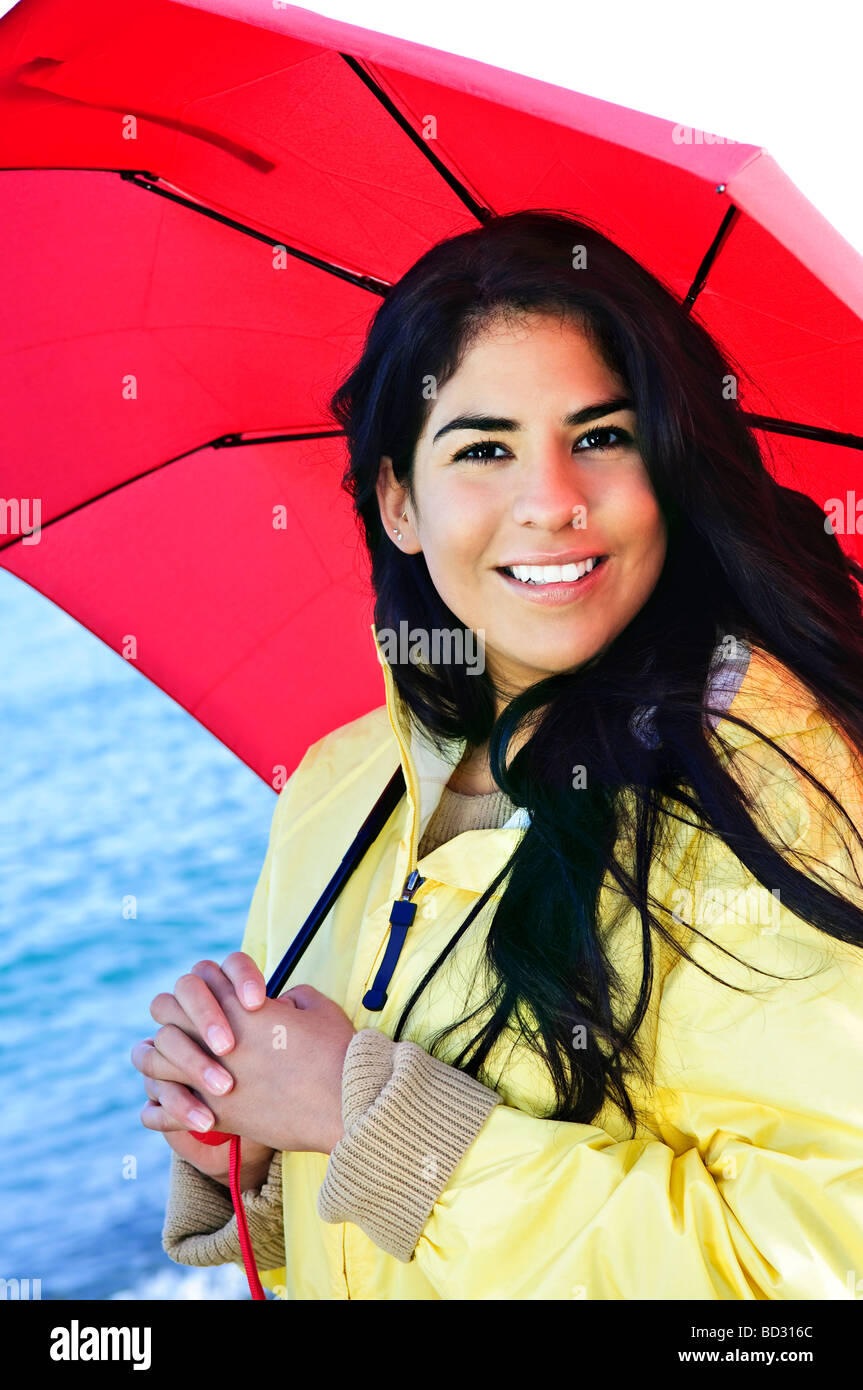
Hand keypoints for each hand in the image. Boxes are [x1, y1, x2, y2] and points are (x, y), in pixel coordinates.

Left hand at [133, 955, 356, 1155]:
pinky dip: (158, 1112)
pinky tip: (156, 1112)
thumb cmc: (338, 1051)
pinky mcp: (219, 1115)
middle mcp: (219, 1039)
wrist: (347, 1102)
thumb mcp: (315, 1005)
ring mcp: (214, 1079)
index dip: (200, 988)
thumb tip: (278, 1003)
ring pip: (156, 1060)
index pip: (195, 981)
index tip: (213, 999)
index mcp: (241, 1007)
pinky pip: (165, 1114)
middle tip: (184, 1027)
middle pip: (165, 1011)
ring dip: (160, 1060)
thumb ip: (288, 997)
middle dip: (171, 1015)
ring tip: (168, 1067)